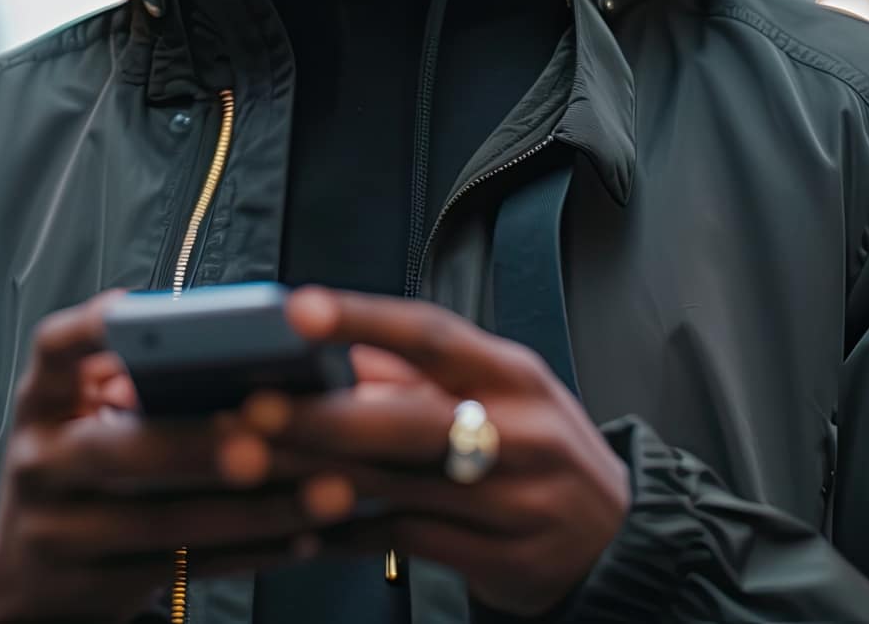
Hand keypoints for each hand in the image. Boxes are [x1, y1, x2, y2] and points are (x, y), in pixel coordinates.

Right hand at [0, 292, 357, 621]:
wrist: (29, 577)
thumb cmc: (81, 471)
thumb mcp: (83, 416)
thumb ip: (135, 381)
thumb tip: (238, 348)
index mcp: (41, 403)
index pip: (51, 350)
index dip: (90, 329)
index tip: (135, 309)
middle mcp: (40, 464)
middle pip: (114, 450)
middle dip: (197, 444)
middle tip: (267, 435)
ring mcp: (60, 532)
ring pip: (163, 524)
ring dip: (254, 509)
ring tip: (328, 490)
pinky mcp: (97, 585)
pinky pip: (188, 567)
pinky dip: (252, 551)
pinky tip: (305, 535)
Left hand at [248, 288, 630, 616]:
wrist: (618, 539)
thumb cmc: (538, 452)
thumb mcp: (500, 395)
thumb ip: (416, 375)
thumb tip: (329, 352)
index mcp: (512, 373)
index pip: (431, 334)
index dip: (361, 318)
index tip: (296, 311)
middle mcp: (520, 430)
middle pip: (410, 419)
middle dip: (324, 416)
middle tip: (253, 410)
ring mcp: (515, 499)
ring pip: (400, 486)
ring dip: (317, 479)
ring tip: (250, 469)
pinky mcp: (503, 557)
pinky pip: (408, 543)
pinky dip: (349, 534)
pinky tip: (300, 526)